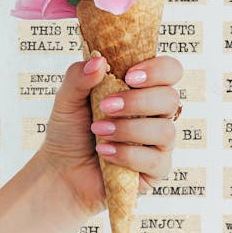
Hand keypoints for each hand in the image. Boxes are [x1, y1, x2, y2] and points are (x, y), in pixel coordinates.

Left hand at [38, 55, 183, 216]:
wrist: (60, 171)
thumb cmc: (69, 132)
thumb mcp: (67, 99)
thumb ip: (79, 76)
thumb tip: (99, 60)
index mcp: (142, 90)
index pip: (170, 71)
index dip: (158, 69)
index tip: (130, 76)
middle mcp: (156, 114)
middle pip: (170, 98)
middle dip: (138, 101)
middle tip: (106, 106)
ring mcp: (159, 143)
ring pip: (165, 130)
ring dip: (129, 129)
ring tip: (99, 131)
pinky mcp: (155, 171)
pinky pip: (156, 160)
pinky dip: (127, 155)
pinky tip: (105, 152)